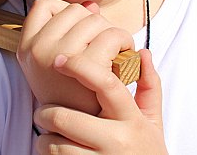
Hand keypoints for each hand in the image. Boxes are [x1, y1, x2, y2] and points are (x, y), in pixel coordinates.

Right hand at [17, 0, 134, 115]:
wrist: (82, 137)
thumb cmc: (75, 97)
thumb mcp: (60, 66)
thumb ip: (70, 32)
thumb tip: (91, 6)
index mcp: (26, 48)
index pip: (43, 6)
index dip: (64, 13)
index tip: (79, 32)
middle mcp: (37, 50)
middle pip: (74, 11)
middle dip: (94, 22)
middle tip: (104, 43)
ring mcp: (57, 57)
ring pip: (94, 19)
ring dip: (112, 31)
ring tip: (117, 49)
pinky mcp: (83, 66)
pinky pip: (111, 35)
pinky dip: (124, 41)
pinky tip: (125, 55)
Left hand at [34, 49, 166, 154]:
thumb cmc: (147, 151)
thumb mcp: (153, 121)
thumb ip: (149, 86)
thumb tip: (144, 52)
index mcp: (132, 119)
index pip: (106, 84)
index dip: (80, 67)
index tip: (59, 59)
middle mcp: (117, 141)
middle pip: (65, 118)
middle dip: (45, 113)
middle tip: (43, 113)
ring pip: (54, 144)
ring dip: (44, 138)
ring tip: (48, 135)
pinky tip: (54, 152)